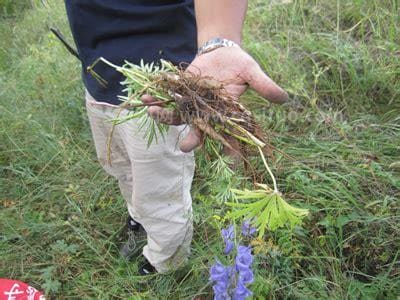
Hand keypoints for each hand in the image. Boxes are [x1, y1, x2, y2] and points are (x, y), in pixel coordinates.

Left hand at [143, 46, 287, 151]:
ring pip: (178, 116)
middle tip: (185, 148)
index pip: (229, 135)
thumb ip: (264, 86)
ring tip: (153, 112)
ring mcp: (191, 104)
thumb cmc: (239, 64)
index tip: (232, 162)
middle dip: (192, 140)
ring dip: (165, 116)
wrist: (221, 51)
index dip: (231, 148)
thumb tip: (285, 98)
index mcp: (225, 114)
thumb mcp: (252, 72)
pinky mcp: (180, 91)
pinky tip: (145, 98)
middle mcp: (207, 113)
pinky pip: (167, 98)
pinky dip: (156, 98)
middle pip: (200, 131)